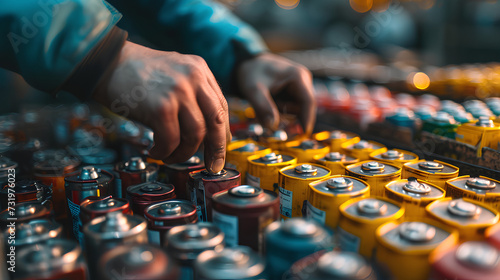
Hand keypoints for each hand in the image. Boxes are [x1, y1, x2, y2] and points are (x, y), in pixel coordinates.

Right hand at [94, 41, 229, 172]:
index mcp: (200, 69)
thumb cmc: (135, 74)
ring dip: (183, 153)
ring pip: (195, 135)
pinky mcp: (161, 107)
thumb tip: (205, 133)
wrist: (105, 63)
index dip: (222, 133)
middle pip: (216, 121)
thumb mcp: (173, 74)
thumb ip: (191, 94)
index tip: (219, 150)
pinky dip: (164, 152)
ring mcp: (178, 92)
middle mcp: (194, 78)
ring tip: (170, 156)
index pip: (221, 107)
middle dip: (216, 149)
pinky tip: (155, 151)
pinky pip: (171, 141)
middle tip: (213, 167)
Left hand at [236, 53, 315, 134]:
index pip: (308, 103)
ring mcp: (299, 86)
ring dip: (280, 114)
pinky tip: (266, 105)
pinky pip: (290, 108)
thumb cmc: (251, 72)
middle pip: (302, 109)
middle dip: (288, 119)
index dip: (305, 121)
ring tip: (261, 106)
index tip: (299, 135)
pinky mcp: (294, 92)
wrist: (247, 62)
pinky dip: (278, 111)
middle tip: (272, 126)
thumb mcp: (253, 89)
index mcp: (298, 77)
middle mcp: (303, 81)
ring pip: (295, 111)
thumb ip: (263, 107)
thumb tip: (272, 126)